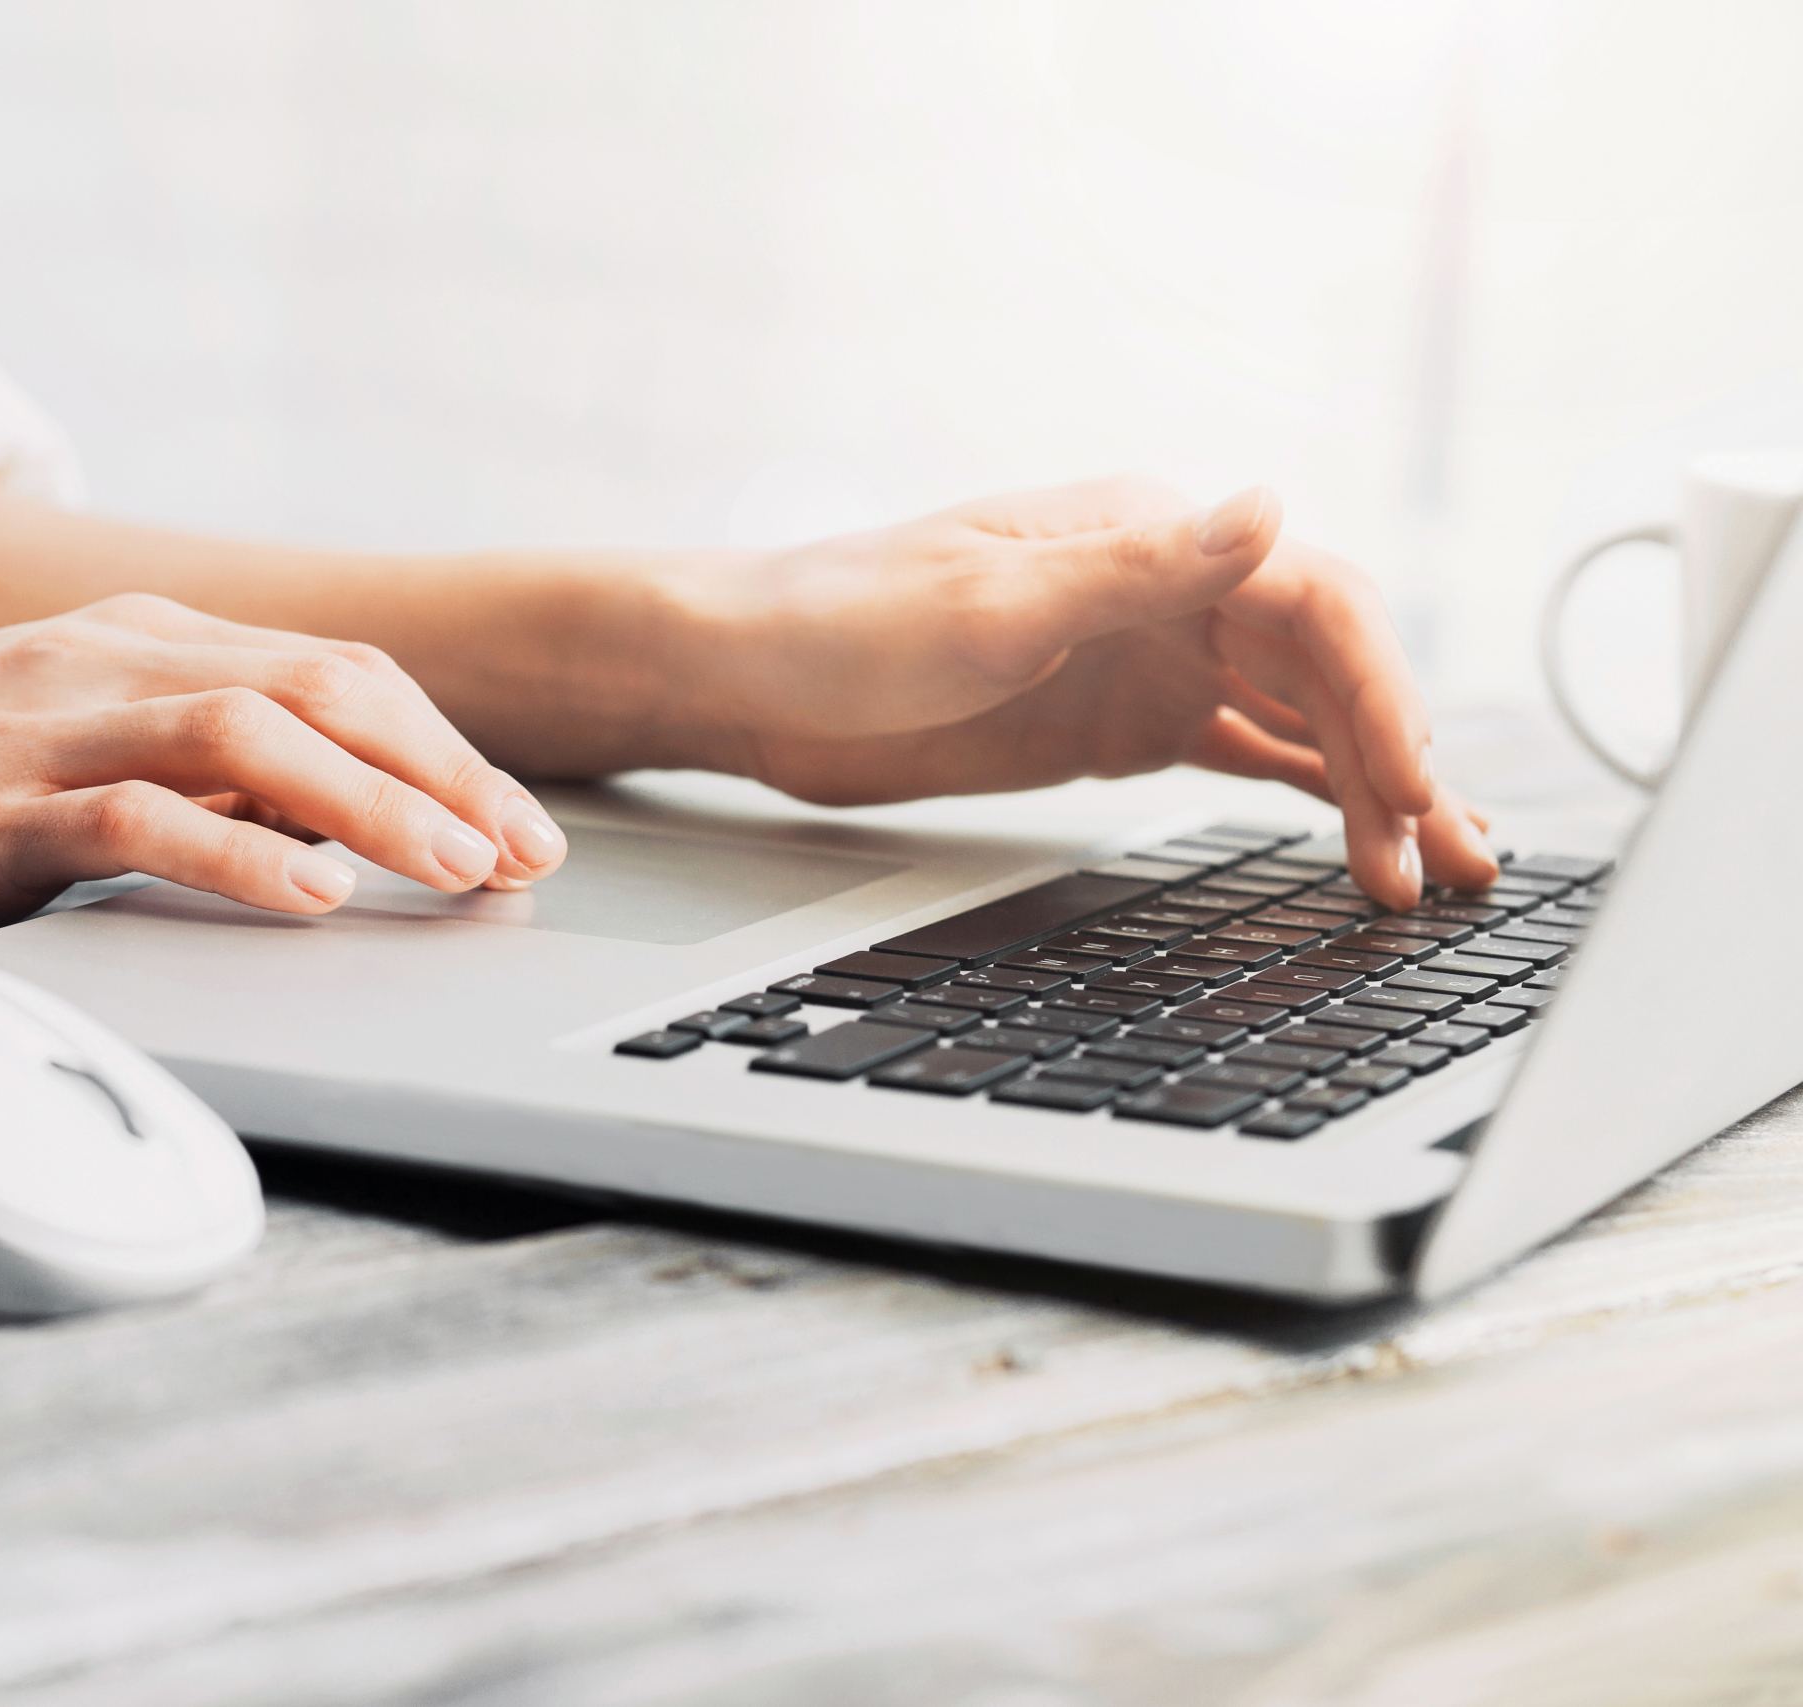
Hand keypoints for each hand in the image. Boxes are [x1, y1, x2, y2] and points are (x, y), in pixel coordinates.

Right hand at [0, 595, 569, 938]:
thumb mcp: (68, 735)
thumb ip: (188, 759)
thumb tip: (325, 817)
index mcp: (142, 638)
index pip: (336, 675)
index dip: (445, 748)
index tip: (518, 823)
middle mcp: (112, 660)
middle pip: (326, 690)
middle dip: (446, 773)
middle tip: (526, 855)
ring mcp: (50, 726)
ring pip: (254, 738)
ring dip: (375, 807)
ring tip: (457, 872)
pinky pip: (138, 815)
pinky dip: (239, 853)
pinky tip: (311, 895)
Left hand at [687, 476, 1497, 910]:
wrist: (744, 677)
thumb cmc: (840, 622)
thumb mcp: (984, 604)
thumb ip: (1131, 571)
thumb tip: (1268, 506)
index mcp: (1146, 536)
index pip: (1311, 603)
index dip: (1380, 694)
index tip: (1411, 789)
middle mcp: (1167, 588)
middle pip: (1326, 668)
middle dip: (1397, 760)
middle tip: (1446, 864)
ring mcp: (1147, 657)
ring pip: (1298, 717)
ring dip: (1372, 786)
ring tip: (1435, 872)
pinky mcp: (1118, 722)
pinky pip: (1244, 752)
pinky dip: (1308, 794)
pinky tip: (1361, 838)